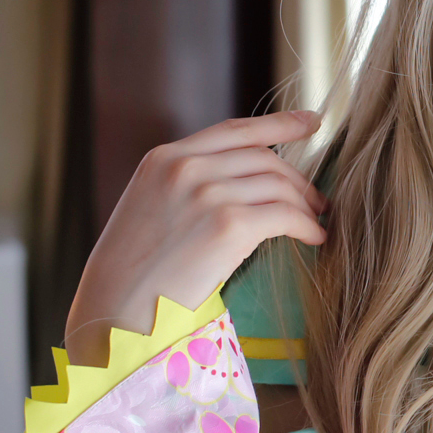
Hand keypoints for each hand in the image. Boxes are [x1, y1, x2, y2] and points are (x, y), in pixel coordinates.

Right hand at [65, 111, 325, 366]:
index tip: (311, 121)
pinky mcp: (228, 225)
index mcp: (163, 159)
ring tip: (317, 222)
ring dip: (306, 204)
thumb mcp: (149, 208)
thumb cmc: (132, 274)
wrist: (115, 311)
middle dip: (297, 178)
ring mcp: (207, 193)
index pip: (234, 130)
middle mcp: (186, 168)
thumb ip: (186, 186)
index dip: (279, 124)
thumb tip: (242, 184)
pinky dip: (308, 225)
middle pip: (263, 158)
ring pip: (279, 185)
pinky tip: (315, 237)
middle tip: (317, 199)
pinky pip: (286, 215)